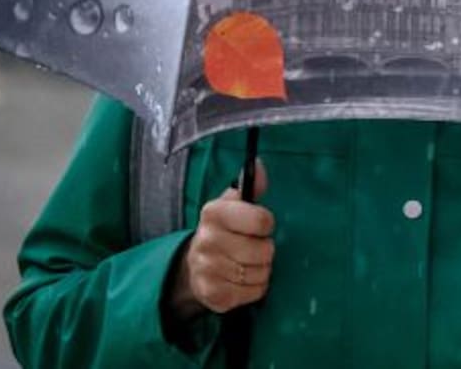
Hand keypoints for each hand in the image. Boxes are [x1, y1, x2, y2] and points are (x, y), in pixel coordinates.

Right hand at [167, 160, 274, 320]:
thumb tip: (259, 165)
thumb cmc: (223, 229)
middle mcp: (207, 240)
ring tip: (248, 264)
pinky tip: (243, 280)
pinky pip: (253, 293)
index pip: (261, 220)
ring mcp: (207, 269)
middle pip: (264, 251)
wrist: (195, 264)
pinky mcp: (213, 294)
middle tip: (254, 248)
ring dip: (261, 270)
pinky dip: (255, 288)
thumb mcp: (234, 204)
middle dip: (265, 250)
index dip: (265, 224)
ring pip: (260, 273)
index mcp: (213, 212)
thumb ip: (250, 186)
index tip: (258, 226)